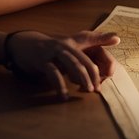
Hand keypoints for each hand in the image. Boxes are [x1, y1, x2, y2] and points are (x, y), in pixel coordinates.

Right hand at [5, 29, 120, 98]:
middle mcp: (65, 45)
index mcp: (73, 43)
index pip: (92, 50)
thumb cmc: (50, 49)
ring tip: (87, 90)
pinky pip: (53, 73)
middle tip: (97, 88)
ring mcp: (53, 52)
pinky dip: (60, 85)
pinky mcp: (42, 60)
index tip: (107, 77)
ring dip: (81, 78)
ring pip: (72, 64)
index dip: (101, 63)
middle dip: (93, 74)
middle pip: (84, 59)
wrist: (23, 45)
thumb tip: (115, 43)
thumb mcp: (69, 47)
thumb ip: (88, 49)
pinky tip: (64, 96)